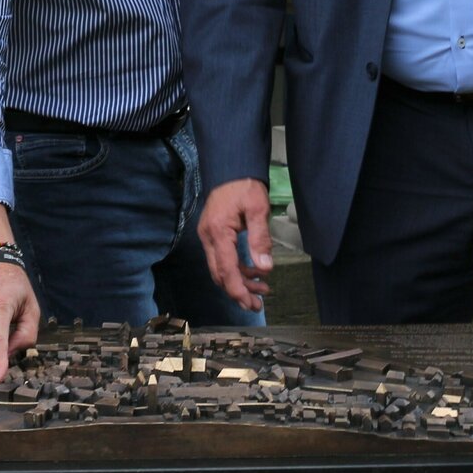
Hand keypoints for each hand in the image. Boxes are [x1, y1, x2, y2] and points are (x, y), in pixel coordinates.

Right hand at [198, 178, 273, 311]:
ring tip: (262, 289)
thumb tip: (265, 267)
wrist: (231, 168)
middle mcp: (208, 237)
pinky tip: (254, 270)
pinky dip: (237, 269)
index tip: (251, 304)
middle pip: (220, 274)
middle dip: (238, 291)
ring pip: (220, 269)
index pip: (226, 270)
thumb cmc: (245, 185)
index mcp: (218, 232)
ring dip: (240, 282)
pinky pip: (222, 259)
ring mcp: (208, 236)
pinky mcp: (213, 234)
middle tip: (258, 303)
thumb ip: (260, 239)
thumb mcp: (258, 209)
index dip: (238, 290)